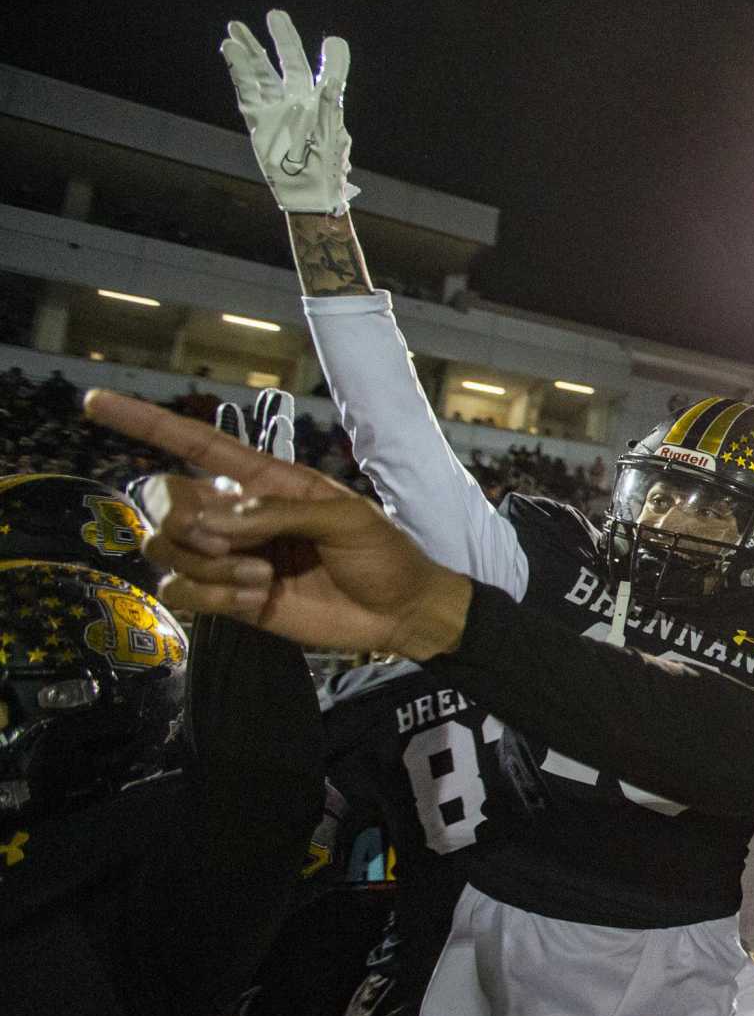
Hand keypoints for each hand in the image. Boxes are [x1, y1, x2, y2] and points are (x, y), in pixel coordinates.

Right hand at [84, 390, 468, 657]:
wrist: (399, 612)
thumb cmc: (382, 554)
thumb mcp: (344, 518)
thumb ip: (276, 513)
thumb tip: (211, 521)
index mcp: (263, 480)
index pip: (193, 443)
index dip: (144, 422)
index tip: (93, 403)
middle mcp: (234, 514)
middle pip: (161, 501)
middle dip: (180, 522)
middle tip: (231, 544)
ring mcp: (226, 557)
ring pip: (164, 550)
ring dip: (207, 566)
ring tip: (261, 577)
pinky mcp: (226, 598)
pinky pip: (180, 592)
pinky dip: (210, 597)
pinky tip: (252, 599)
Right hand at [221, 10, 358, 215]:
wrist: (306, 193)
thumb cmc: (324, 162)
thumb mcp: (332, 122)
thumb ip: (332, 86)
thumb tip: (335, 50)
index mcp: (323, 104)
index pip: (325, 72)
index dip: (329, 57)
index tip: (332, 41)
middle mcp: (299, 102)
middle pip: (289, 64)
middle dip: (282, 40)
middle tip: (275, 14)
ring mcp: (277, 110)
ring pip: (262, 73)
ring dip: (251, 52)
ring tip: (235, 28)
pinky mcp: (258, 120)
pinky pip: (246, 90)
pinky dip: (238, 70)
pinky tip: (230, 50)